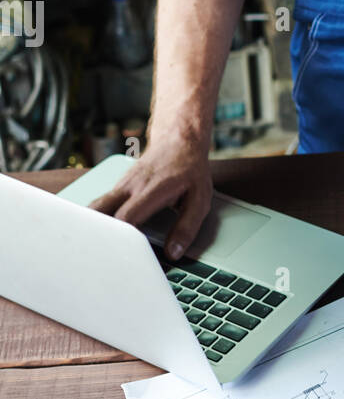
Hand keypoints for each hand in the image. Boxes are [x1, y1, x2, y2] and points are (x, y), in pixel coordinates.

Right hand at [90, 133, 212, 261]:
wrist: (179, 140)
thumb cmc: (191, 171)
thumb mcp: (200, 199)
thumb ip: (187, 227)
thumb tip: (174, 253)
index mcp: (152, 190)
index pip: (127, 217)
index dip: (121, 238)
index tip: (119, 256)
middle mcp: (130, 186)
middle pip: (100, 211)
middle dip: (96, 234)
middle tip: (94, 258)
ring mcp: (121, 185)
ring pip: (96, 207)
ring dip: (91, 227)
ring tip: (89, 251)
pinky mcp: (117, 187)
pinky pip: (101, 205)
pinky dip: (96, 220)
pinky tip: (96, 236)